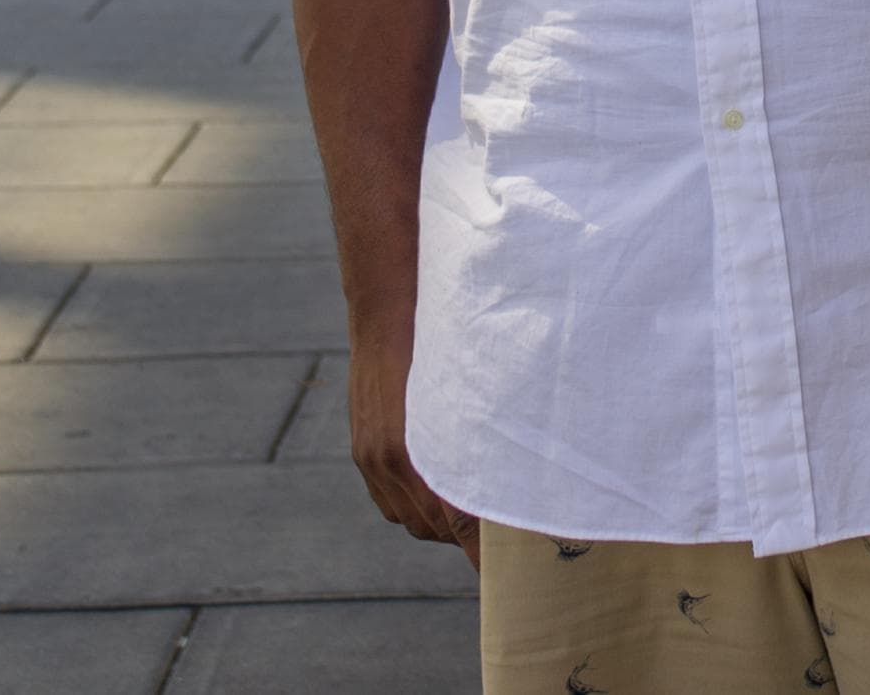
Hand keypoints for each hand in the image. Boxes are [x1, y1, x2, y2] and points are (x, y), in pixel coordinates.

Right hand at [348, 330, 481, 566]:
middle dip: (464, 533)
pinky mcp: (363, 452)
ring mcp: (373, 458)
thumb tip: (507, 478)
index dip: (478, 547)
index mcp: (422, 450)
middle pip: (434, 528)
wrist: (389, 309)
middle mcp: (393, 460)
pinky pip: (390, 503)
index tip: (499, 561)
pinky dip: (413, 507)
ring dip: (438, 522)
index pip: (457, 522)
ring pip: (411, 519)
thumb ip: (482, 439)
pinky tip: (434, 492)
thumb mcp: (471, 390)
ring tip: (470, 506)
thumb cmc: (441, 343)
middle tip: (498, 526)